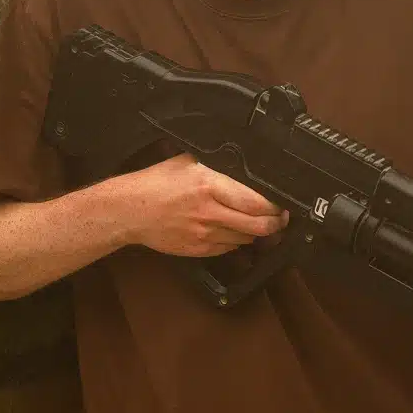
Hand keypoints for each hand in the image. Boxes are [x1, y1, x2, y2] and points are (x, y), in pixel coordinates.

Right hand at [108, 153, 288, 256]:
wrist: (129, 210)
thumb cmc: (157, 182)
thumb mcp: (190, 162)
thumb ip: (218, 165)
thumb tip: (244, 165)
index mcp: (211, 186)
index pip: (255, 202)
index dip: (275, 207)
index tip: (283, 204)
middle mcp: (210, 212)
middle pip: (257, 226)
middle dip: (276, 224)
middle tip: (282, 219)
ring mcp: (203, 234)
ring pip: (245, 239)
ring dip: (256, 233)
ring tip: (262, 224)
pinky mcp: (197, 250)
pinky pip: (228, 249)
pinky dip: (237, 241)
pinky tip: (236, 232)